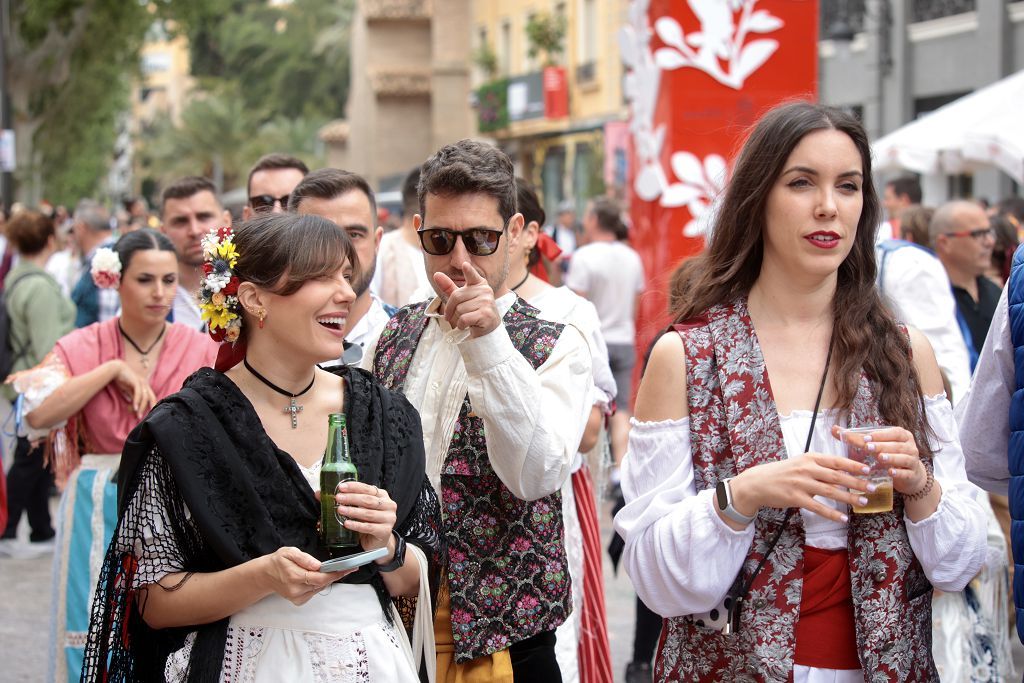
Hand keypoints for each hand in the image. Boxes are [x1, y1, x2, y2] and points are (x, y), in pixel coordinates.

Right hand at [108, 360, 156, 416]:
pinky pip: (138, 393)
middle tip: (147, 417)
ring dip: (142, 407)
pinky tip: (135, 408)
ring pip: (145, 397)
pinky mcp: (136, 381)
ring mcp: (141, 382)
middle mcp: (145, 384)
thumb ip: (132, 396)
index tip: (150, 414)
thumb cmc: (122, 379)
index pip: (151, 397)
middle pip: (151, 397)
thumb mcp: (128, 390)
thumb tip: (133, 405)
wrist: (116, 369)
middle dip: (151, 408)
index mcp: (144, 386)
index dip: (152, 405)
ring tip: (138, 416)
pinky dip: (137, 401)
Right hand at [259, 546, 351, 605]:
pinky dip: (318, 585)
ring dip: (326, 580)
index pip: (320, 578)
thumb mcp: (289, 552)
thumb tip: (318, 565)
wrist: (266, 574)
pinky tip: (315, 578)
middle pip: (322, 584)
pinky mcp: (298, 601)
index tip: (347, 569)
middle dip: (334, 575)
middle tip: (345, 567)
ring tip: (330, 570)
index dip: (335, 574)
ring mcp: (297, 597)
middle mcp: (296, 590)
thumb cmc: (278, 562)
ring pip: (319, 588)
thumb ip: (304, 558)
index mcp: (294, 576)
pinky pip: (314, 592)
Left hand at [331, 481, 397, 555]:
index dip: (354, 487)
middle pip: (368, 500)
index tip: (341, 487)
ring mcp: (389, 518)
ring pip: (368, 513)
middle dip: (351, 498)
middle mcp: (388, 505)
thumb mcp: (357, 509)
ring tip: (340, 510)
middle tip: (338, 498)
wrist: (378, 542)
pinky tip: (347, 524)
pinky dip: (356, 525)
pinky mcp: (385, 531)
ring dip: (352, 511)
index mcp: (382, 496)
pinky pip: (369, 527)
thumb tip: (319, 494)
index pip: (368, 488)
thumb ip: (343, 501)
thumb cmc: (367, 523)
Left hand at [433, 262, 500, 337]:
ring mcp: (487, 302)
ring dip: (459, 318)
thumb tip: (436, 274)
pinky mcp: (486, 314)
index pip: (472, 275)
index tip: (464, 265)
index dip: (468, 271)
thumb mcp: (460, 298)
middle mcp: (485, 290)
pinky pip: (464, 318)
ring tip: (467, 319)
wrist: (487, 328)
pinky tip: (468, 325)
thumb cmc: (472, 311)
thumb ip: (449, 287)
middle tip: (454, 315)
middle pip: (456, 296)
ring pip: (460, 309)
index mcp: (479, 283)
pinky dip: (462, 325)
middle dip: (451, 309)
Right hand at [730, 453, 875, 522]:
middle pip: (837, 476)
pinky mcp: (795, 498)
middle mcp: (806, 469)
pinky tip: (843, 518)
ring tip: (863, 502)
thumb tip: (843, 473)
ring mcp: (801, 484)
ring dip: (848, 497)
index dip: (853, 465)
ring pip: (830, 491)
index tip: (869, 469)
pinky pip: (818, 507)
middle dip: (857, 482)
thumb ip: (820, 467)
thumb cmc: (782, 473)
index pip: (836, 460)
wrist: (758, 483)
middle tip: (872, 487)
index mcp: (809, 458)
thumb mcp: (800, 463)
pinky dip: (832, 513)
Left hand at [833, 425, 927, 495]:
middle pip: (897, 445)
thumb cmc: (889, 455)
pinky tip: (890, 472)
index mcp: (901, 435)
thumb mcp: (875, 445)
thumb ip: (856, 437)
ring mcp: (913, 460)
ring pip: (904, 457)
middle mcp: (909, 446)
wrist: (910, 475)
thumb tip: (833, 429)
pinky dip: (899, 472)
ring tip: (880, 458)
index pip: (892, 432)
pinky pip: (907, 473)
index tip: (866, 438)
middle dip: (882, 446)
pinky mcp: (913, 474)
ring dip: (892, 457)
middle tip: (868, 448)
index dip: (879, 435)